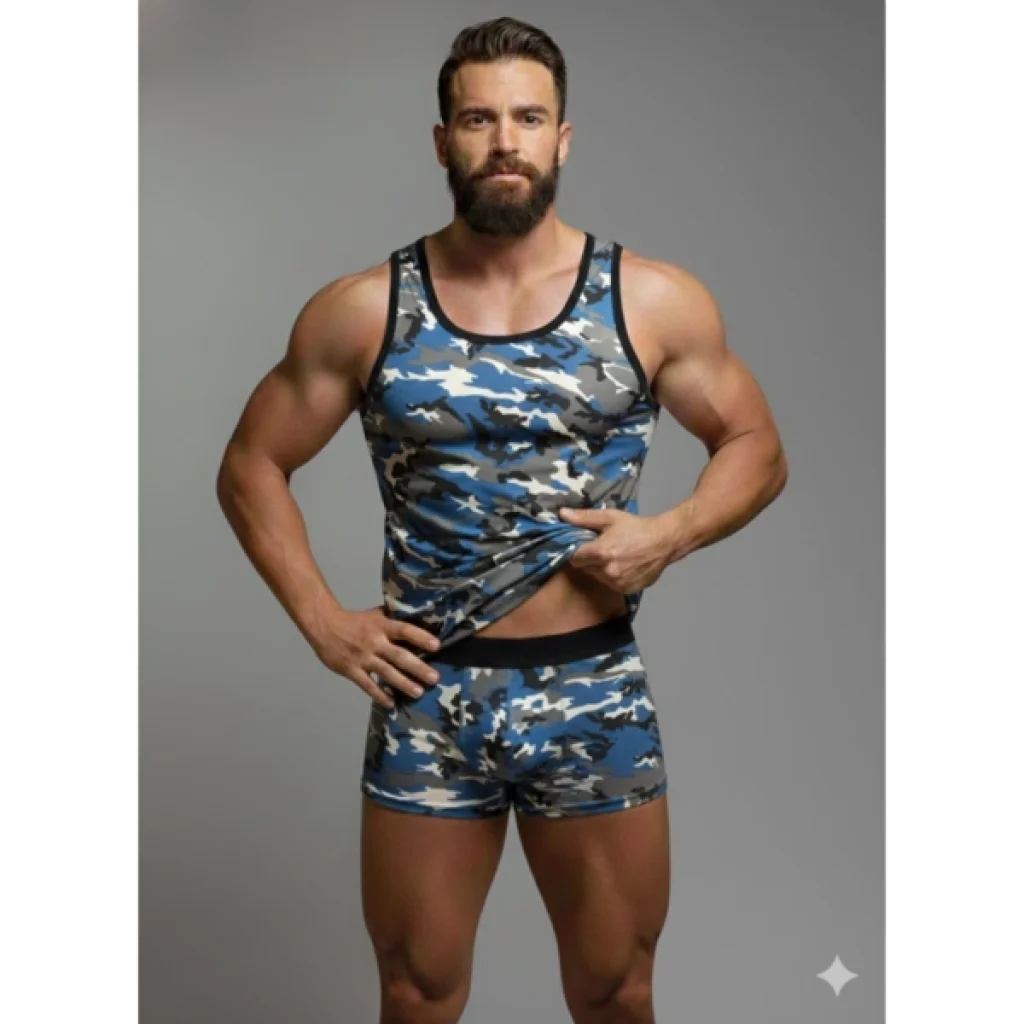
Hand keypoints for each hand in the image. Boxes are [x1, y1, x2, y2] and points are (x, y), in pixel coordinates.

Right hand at [313, 605, 440, 707]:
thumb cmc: (354, 620)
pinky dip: (379, 695)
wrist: (324, 625)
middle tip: (434, 678)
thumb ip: (392, 620)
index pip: (404, 630)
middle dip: (418, 668)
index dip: (420, 637)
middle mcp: (374, 642)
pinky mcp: (351, 670)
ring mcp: (363, 657)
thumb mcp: (375, 615)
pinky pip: (367, 685)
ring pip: (386, 672)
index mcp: (381, 626)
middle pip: (399, 656)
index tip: (436, 646)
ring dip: (403, 684)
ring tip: (418, 693)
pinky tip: (391, 703)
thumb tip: (416, 620)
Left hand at [559, 506, 674, 593]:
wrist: (664, 541)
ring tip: (615, 556)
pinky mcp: (627, 590)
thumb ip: (584, 518)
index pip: (574, 558)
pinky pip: (611, 584)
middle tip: (603, 548)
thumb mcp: (610, 518)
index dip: (578, 551)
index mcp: (600, 553)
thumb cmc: (636, 527)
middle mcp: (607, 571)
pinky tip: (624, 566)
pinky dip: (613, 577)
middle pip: (585, 568)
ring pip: (597, 577)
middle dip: (590, 559)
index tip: (586, 546)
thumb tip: (562, 514)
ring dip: (601, 569)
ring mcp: (617, 582)